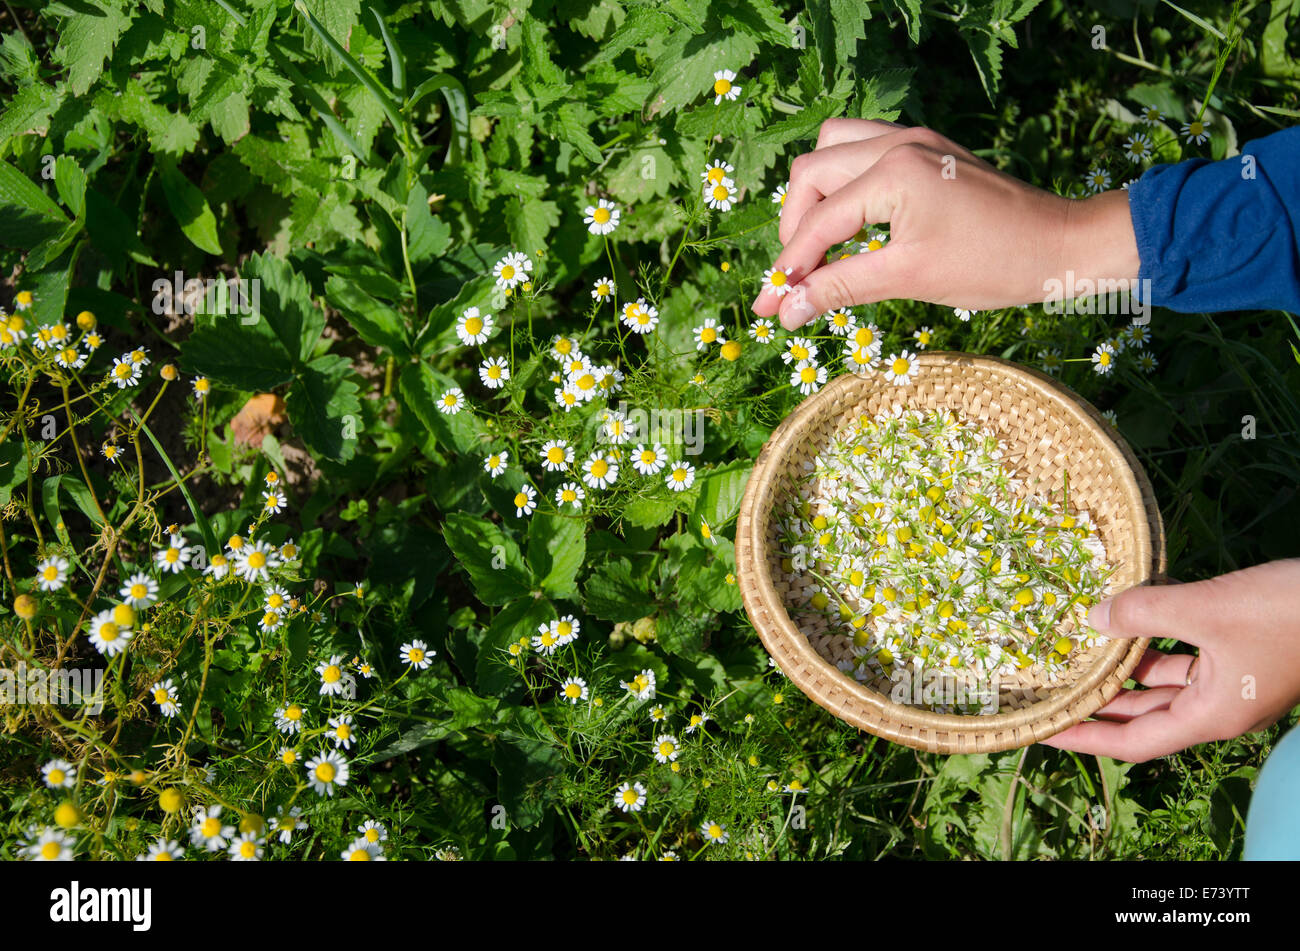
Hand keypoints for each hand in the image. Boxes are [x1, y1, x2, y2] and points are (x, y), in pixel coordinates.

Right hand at [750, 118, 1140, 329]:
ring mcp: (915, 140)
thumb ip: (841, 288)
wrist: (1063, 245)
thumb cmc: (994, 264)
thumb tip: (787, 309)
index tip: (768, 306)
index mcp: (894, 172)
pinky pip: (864, 151)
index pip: (819, 221)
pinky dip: (845, 184)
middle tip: (795, 277)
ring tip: (816, 243)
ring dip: (815, 196)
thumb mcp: (910, 279)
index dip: (788, 268)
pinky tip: (850, 221)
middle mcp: (898, 143)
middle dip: (795, 228)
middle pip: (812, 173)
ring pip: (833, 149)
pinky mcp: (929, 149)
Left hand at [1040, 559, 1299, 762]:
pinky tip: (1125, 622)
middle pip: (1143, 719)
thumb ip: (1144, 612)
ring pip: (1163, 686)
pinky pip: (1185, 660)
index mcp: (1210, 715)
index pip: (1132, 742)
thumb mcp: (1207, 607)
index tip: (1045, 729)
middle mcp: (1218, 709)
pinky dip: (1154, 646)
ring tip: (1076, 656)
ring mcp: (1231, 684)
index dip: (1086, 738)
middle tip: (1051, 694)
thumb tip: (1093, 617)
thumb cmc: (1287, 610)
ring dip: (1123, 673)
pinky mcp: (1240, 658)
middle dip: (1098, 708)